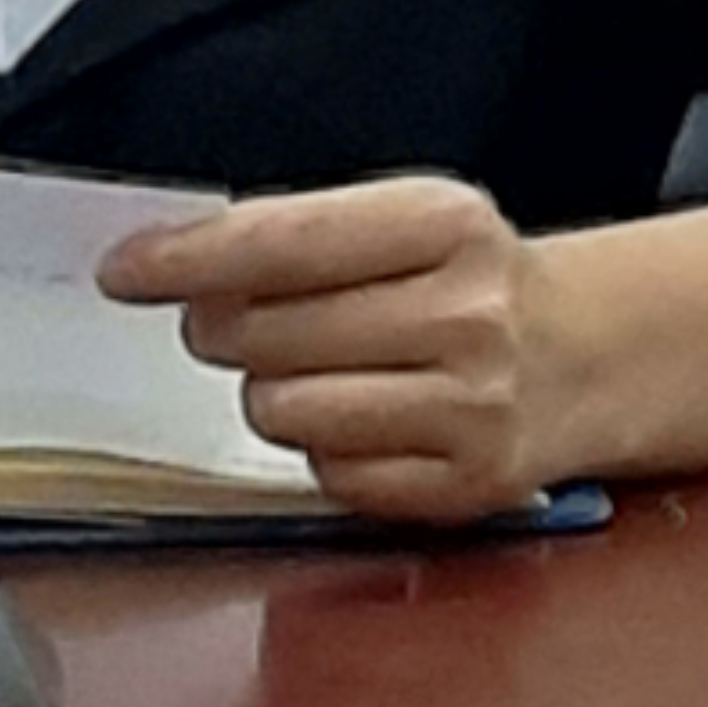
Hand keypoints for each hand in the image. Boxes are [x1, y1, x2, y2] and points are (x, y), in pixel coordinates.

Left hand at [98, 175, 569, 524]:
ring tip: (319, 367)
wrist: (582, 352)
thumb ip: (292, 233)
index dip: (188, 260)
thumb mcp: (397, 219)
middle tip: (237, 318)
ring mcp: (471, 409)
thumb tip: (162, 261)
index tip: (125, 270)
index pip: (282, 243)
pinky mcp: (465, 487)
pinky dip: (324, 447)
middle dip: (224, 326)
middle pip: (265, 333)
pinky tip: (365, 414)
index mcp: (442, 224)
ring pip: (282, 410)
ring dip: (271, 390)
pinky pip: (329, 474)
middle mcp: (466, 315)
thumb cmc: (463, 277)